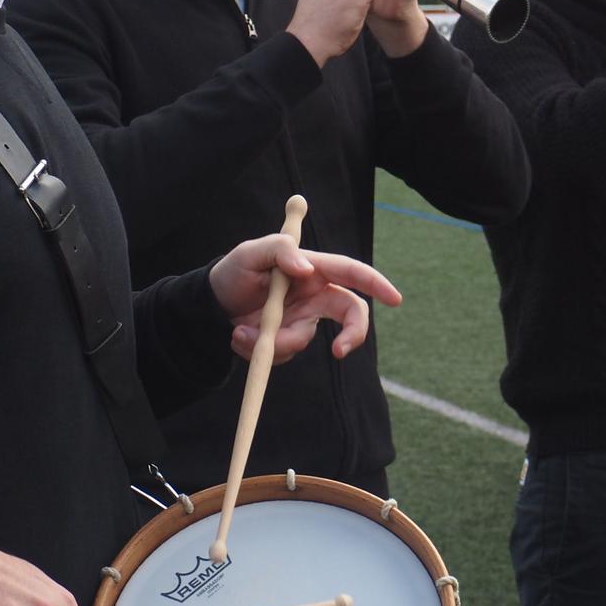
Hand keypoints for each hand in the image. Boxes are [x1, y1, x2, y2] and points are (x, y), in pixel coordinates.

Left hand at [209, 236, 402, 361]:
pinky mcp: (286, 342)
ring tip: (240, 331)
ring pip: (305, 340)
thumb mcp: (250, 253)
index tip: (395, 299)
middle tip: (338, 351)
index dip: (376, 283)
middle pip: (351, 314)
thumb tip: (307, 268)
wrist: (210, 308)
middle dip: (351, 335)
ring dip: (273, 342)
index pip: (351, 272)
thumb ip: (280, 251)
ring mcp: (301, 320)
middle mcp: (313, 295)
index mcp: (312, 269)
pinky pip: (283, 354)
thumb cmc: (233, 273)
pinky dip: (258, 349)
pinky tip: (239, 336)